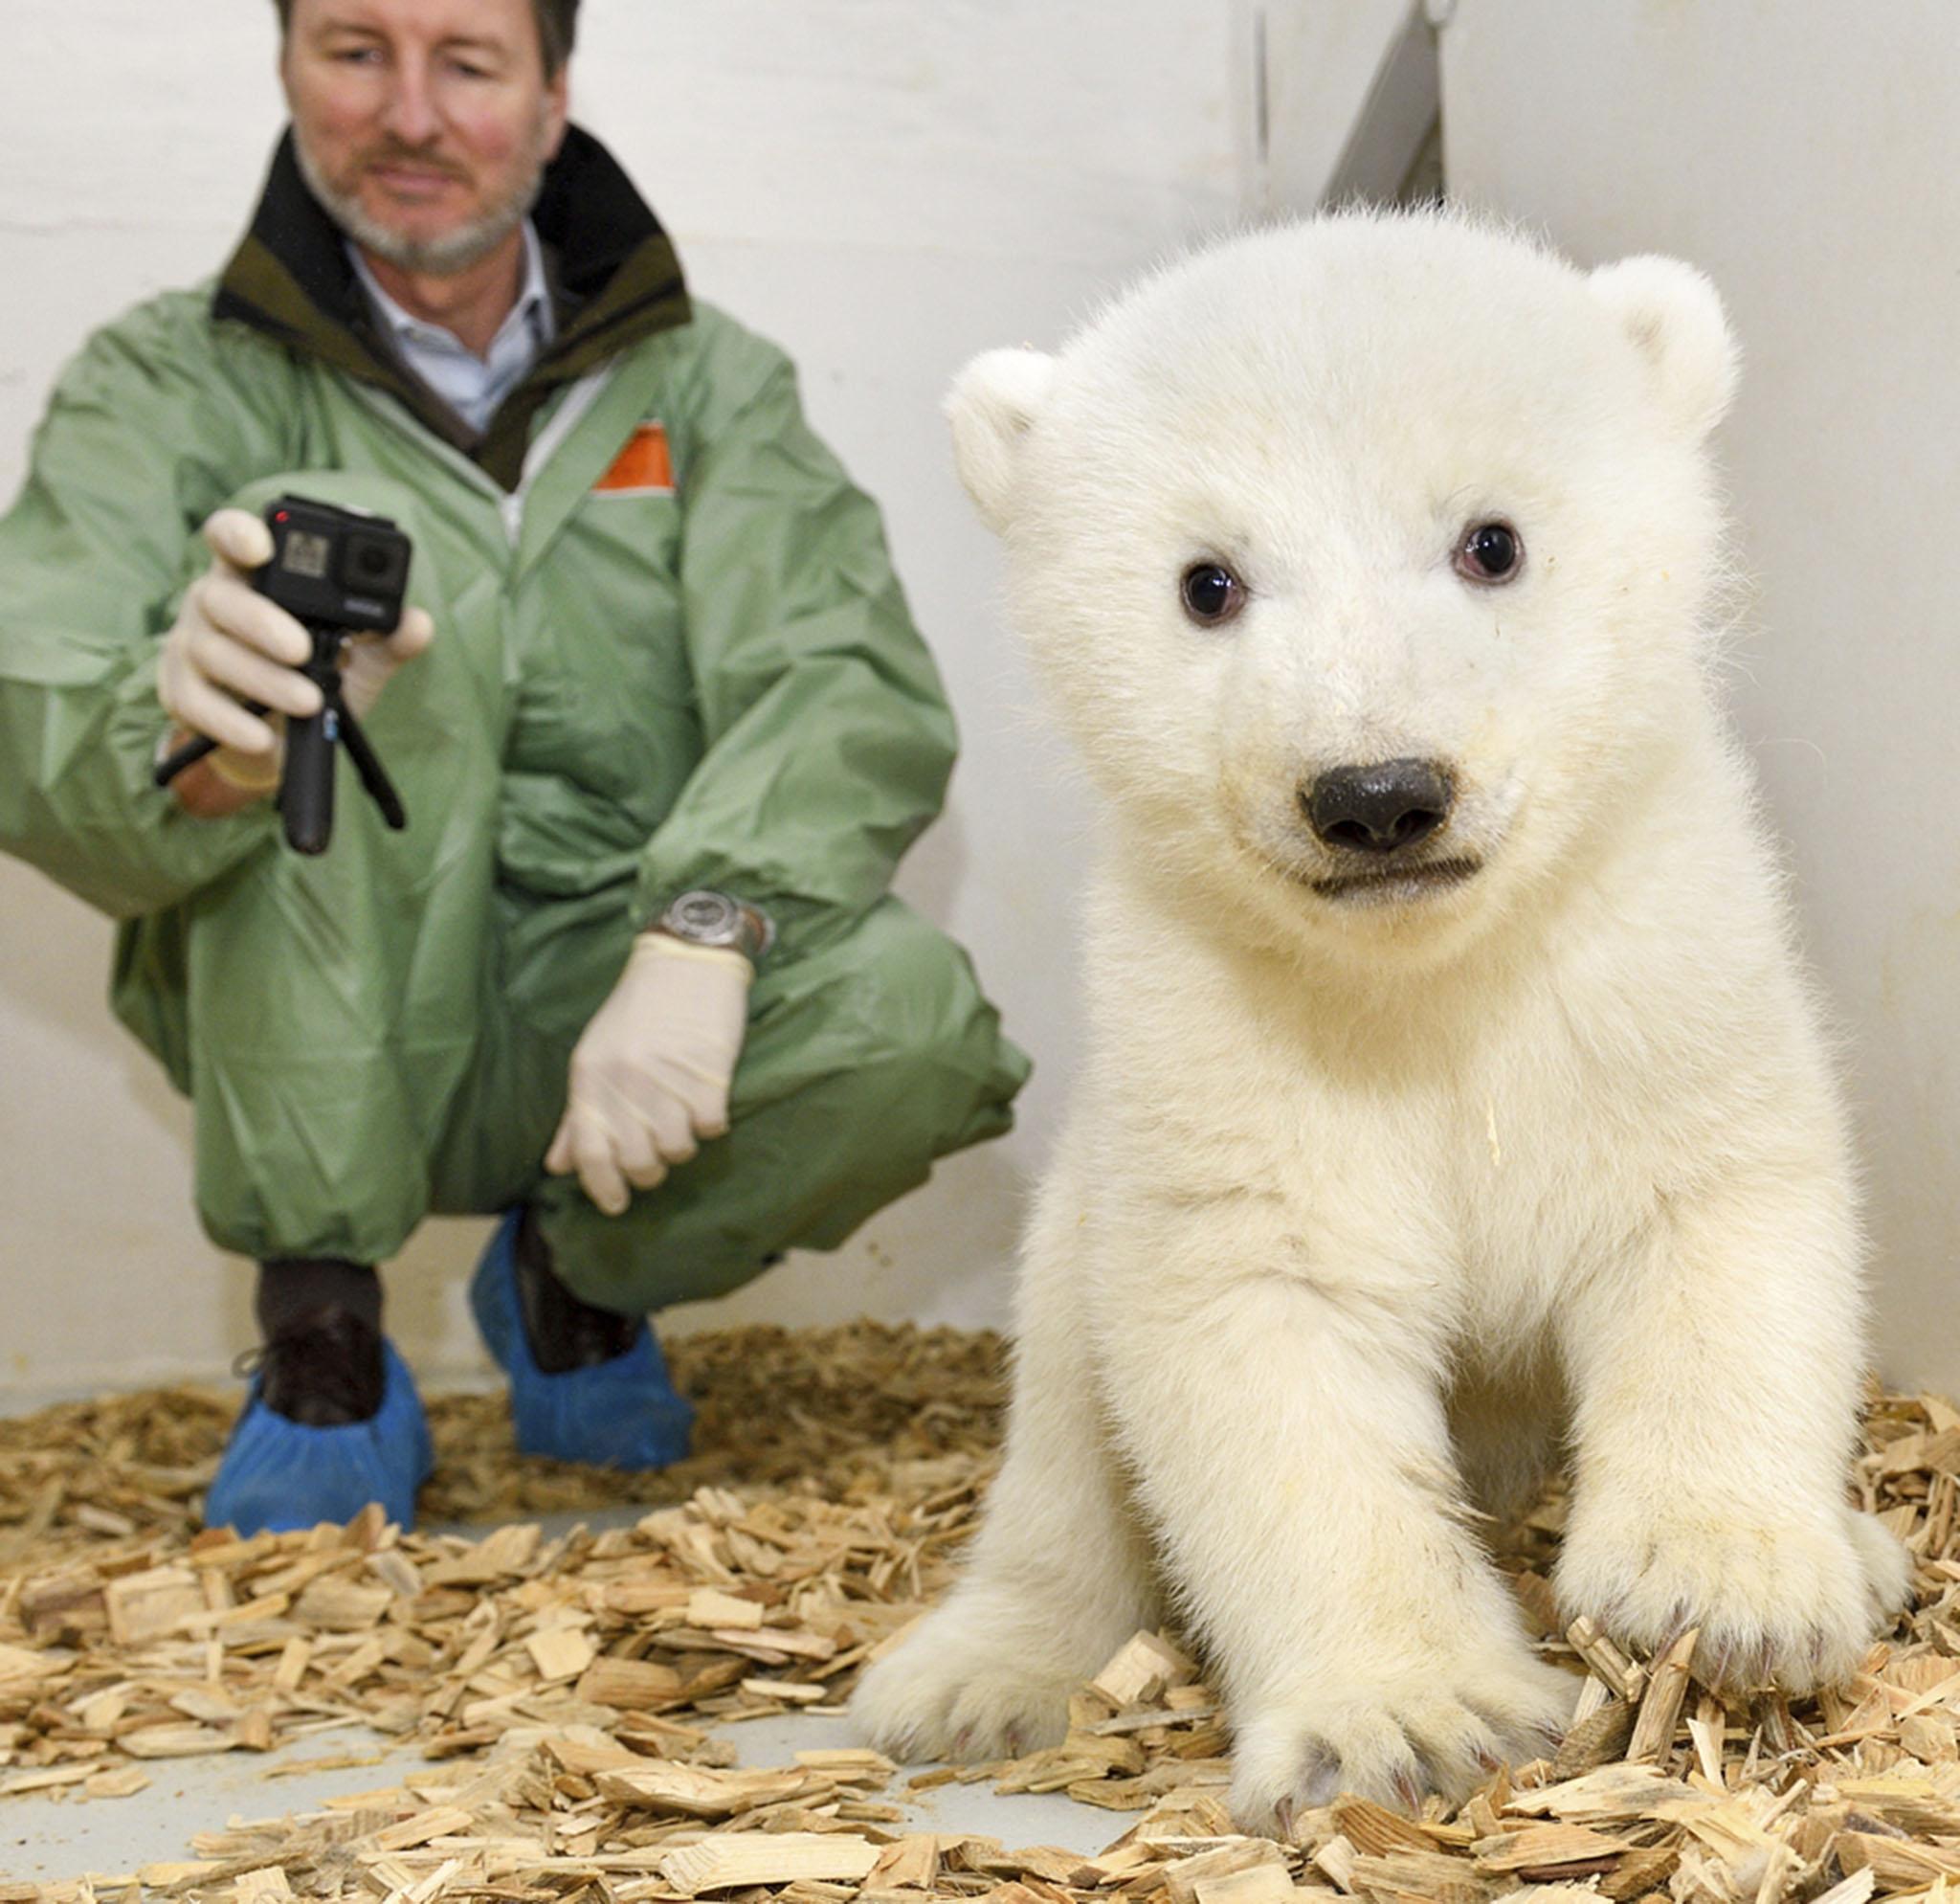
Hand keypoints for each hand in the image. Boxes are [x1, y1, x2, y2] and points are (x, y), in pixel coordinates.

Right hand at [157, 509, 433, 795]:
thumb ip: (388, 639)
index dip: (239, 534)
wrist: (286, 738)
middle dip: (261, 623)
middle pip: (220, 597)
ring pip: (211, 651)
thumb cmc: (318, 677)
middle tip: (302, 649)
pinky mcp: (181, 691)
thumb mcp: (361, 659)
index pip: (231, 537)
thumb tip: (418, 624)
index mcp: (255, 577)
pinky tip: (260, 736)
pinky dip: (230, 722)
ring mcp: (191, 645)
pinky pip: (196, 703)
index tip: (261, 548)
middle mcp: (215, 601)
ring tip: (307, 701)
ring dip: (263, 679)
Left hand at [546, 933, 753, 1215]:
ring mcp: (669, 1079)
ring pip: (677, 1149)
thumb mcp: (595, 1056)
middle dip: (649, 1171)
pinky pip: (711, 1127)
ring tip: (683, 1123)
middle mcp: (626, 1082)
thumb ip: (578, 1114)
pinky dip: (711, 1123)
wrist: (687, 963)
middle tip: (657, 1157)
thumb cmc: (638, 1012)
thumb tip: (558, 1166)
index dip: (603, 1188)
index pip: (592, 1154)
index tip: (616, 1204)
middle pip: (638, 1161)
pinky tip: (707, 1104)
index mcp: (591, 1078)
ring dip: (682, 1146)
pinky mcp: (709, 1074)